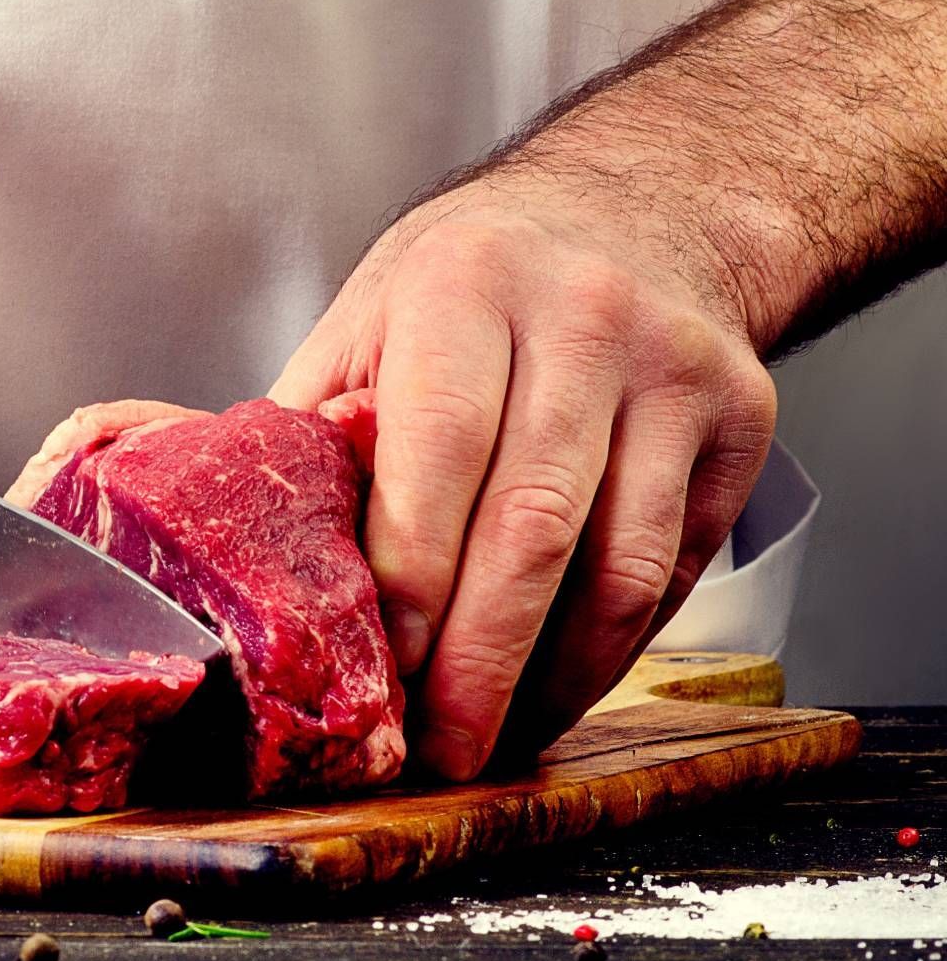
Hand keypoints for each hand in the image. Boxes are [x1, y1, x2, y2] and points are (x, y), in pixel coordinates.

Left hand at [271, 177, 777, 779]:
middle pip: (533, 524)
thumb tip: (217, 547)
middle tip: (440, 749)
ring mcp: (673, 368)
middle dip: (480, 660)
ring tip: (498, 737)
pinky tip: (560, 683)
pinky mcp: (742, 418)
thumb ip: (315, 426)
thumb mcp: (371, 318)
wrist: (635, 211)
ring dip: (556, 676)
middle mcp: (581, 317)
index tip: (386, 667)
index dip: (414, 572)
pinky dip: (615, 646)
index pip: (438, 448)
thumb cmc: (472, 282)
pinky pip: (675, 566)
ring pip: (622, 563)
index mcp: (461, 285)